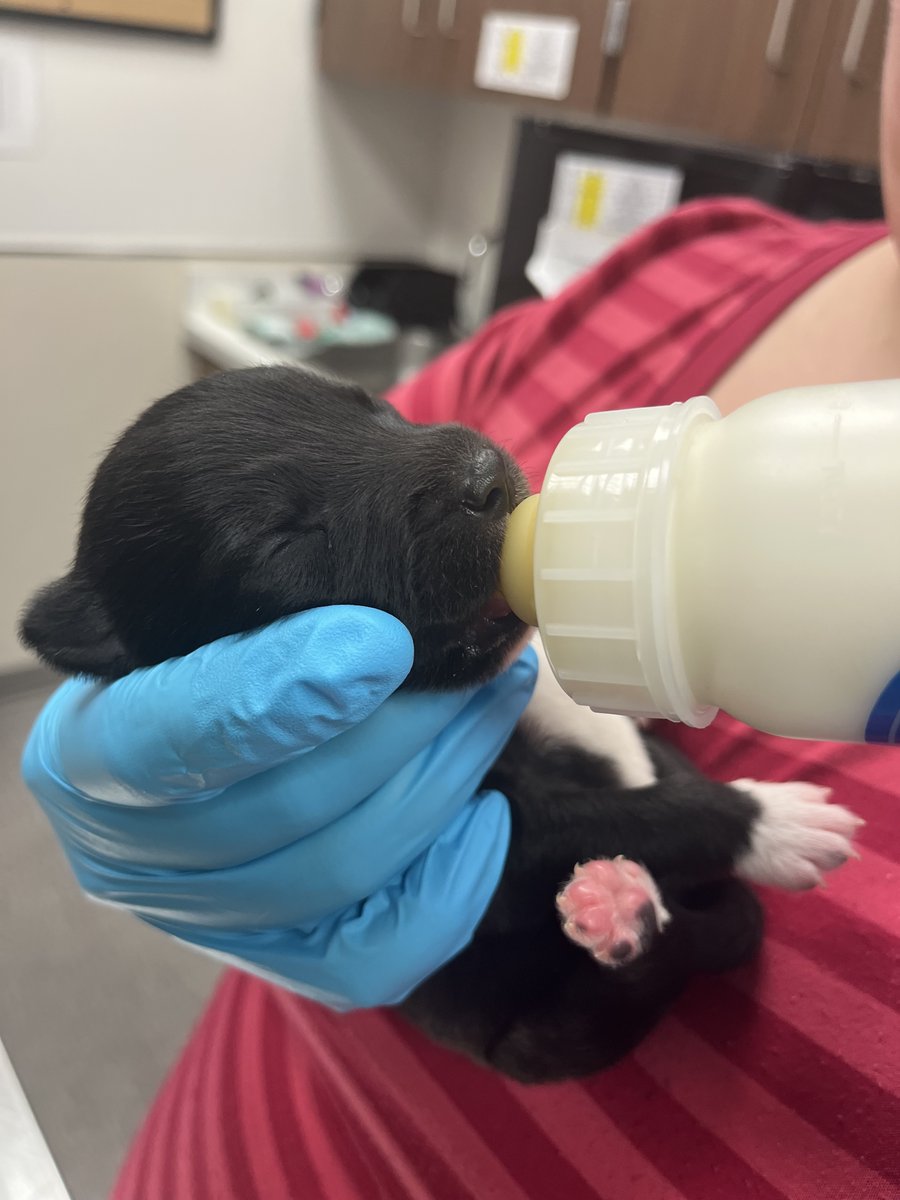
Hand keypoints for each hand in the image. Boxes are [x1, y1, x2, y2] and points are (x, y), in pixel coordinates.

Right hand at [21, 608, 536, 1008]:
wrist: (232, 728)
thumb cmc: (232, 652)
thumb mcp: (215, 615)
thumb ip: (271, 601)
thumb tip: (400, 568)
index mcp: (88, 753)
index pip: (165, 739)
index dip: (273, 695)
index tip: (380, 644)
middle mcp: (130, 852)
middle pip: (279, 809)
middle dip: (405, 727)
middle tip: (483, 651)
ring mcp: (206, 920)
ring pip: (340, 870)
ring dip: (444, 778)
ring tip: (497, 699)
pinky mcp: (281, 958)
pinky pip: (377, 953)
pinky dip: (450, 883)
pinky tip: (487, 813)